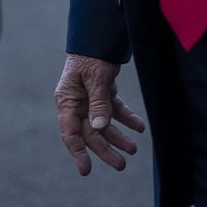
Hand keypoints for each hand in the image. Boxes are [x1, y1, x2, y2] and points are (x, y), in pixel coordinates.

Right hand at [55, 53, 145, 175]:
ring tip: (134, 149)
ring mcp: (90, 100)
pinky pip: (115, 111)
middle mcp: (77, 104)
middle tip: (121, 165)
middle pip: (90, 133)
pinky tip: (139, 127)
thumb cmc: (91, 56)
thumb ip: (98, 103)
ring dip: (118, 137)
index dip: (78, 152)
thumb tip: (100, 128)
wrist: (100, 36)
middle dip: (105, 150)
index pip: (70, 133)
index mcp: (67, 101)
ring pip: (104, 125)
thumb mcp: (95, 79)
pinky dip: (127, 119)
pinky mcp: (104, 94)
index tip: (86, 170)